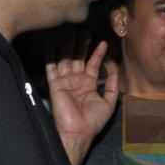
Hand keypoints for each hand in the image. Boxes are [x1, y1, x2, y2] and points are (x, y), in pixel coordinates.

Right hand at [45, 33, 118, 164]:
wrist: (77, 132)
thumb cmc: (93, 121)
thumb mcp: (108, 104)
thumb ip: (111, 88)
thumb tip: (114, 72)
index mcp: (88, 84)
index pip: (93, 64)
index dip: (98, 53)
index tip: (103, 42)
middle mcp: (76, 81)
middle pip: (78, 58)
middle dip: (81, 45)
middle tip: (84, 32)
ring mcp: (65, 82)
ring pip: (66, 60)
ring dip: (68, 47)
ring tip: (70, 34)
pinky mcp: (55, 85)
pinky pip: (51, 69)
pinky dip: (50, 57)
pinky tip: (51, 45)